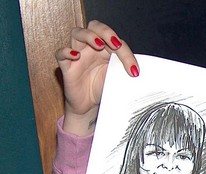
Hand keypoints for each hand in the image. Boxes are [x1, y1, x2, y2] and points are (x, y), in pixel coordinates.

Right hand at [55, 20, 138, 135]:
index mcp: (106, 49)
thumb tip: (138, 73)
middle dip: (106, 32)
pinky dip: (67, 51)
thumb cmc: (102, 89)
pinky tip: (75, 55)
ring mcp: (78, 55)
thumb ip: (124, 72)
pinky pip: (61, 53)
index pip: (116, 42)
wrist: (89, 106)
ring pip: (77, 33)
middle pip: (95, 27)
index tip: (134, 71)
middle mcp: (91, 48)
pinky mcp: (66, 66)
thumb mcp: (117, 80)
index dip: (126, 54)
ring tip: (99, 45)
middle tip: (116, 45)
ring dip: (89, 36)